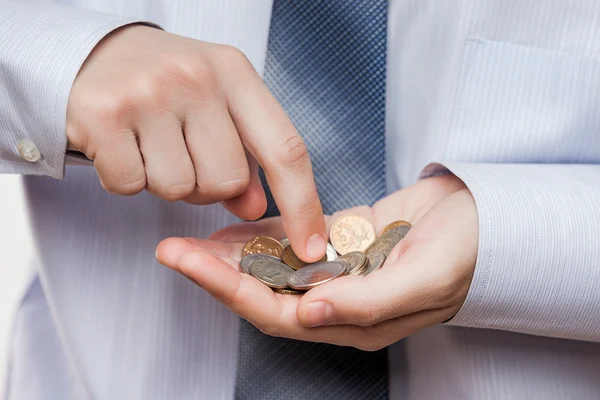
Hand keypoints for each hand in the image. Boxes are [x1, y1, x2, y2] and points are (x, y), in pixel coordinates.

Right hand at [67, 24, 326, 260]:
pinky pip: (131, 186)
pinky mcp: (104, 114)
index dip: (302, 204)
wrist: (96, 53)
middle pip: (228, 181)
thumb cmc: (168, 84)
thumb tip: (255, 207)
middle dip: (208, 186)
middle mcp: (197, 77)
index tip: (310, 247)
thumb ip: (245, 155)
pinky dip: (127, 179)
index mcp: (235, 73)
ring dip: (166, 182)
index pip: (285, 149)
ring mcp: (148, 93)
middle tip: (185, 153)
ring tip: (152, 145)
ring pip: (180, 190)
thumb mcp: (218, 104)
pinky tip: (123, 145)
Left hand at [155, 174, 477, 349]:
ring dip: (234, 255)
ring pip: (274, 268)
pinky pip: (295, 242)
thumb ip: (367, 303)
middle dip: (216, 273)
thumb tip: (310, 314)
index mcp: (355, 321)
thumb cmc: (468, 251)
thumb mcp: (424, 279)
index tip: (189, 263)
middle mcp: (340, 302)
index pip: (277, 313)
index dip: (229, 290)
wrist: (488, 217)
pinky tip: (236, 227)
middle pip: (264, 292)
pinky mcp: (343, 242)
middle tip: (173, 248)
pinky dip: (264, 234)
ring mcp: (340, 271)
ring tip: (191, 238)